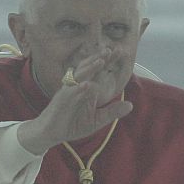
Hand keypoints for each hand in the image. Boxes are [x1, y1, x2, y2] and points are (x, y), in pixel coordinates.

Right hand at [18, 48, 132, 154]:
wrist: (52, 133)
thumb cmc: (73, 124)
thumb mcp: (96, 120)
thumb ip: (112, 112)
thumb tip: (131, 105)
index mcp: (88, 89)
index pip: (99, 72)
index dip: (109, 61)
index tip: (121, 51)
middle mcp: (78, 86)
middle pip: (89, 69)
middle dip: (100, 58)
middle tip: (111, 50)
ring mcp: (69, 92)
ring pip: (79, 77)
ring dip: (89, 69)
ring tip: (100, 62)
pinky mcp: (61, 100)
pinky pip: (70, 92)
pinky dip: (78, 88)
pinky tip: (87, 85)